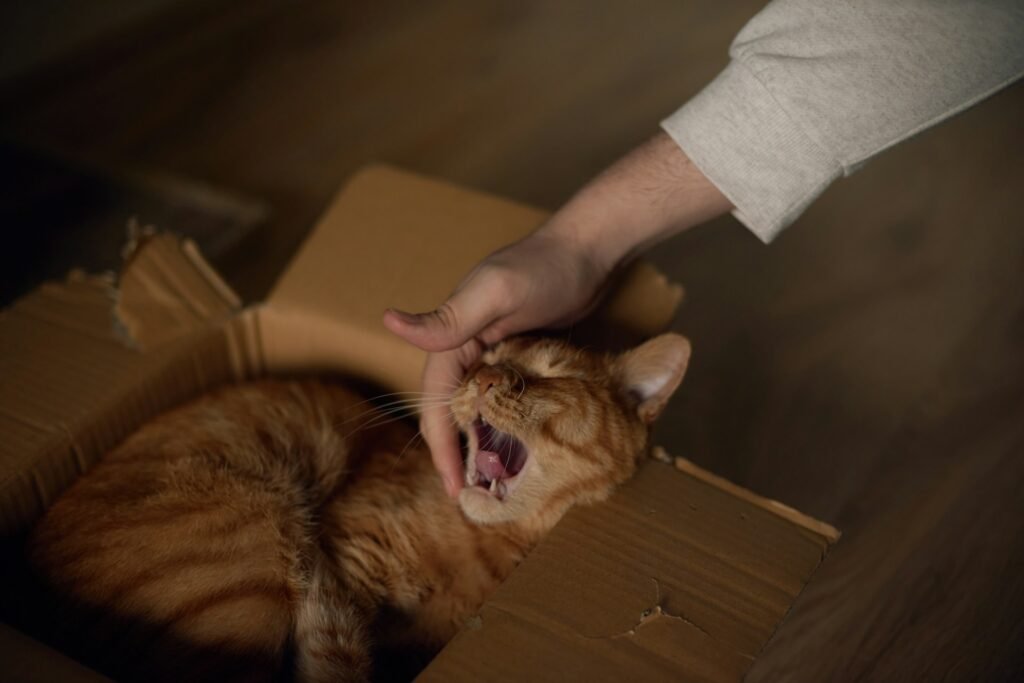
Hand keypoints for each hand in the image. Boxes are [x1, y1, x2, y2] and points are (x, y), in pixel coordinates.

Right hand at [384, 132, 730, 495]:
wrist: (589, 249)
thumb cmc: (543, 267)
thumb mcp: (495, 293)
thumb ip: (448, 317)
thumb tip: (389, 320)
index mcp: (454, 337)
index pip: (436, 402)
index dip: (441, 447)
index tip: (453, 487)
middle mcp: (469, 347)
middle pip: (452, 410)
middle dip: (457, 453)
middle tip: (473, 497)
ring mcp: (495, 351)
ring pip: (478, 407)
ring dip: (480, 443)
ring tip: (493, 482)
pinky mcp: (521, 354)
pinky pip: (505, 397)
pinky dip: (506, 424)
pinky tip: (517, 446)